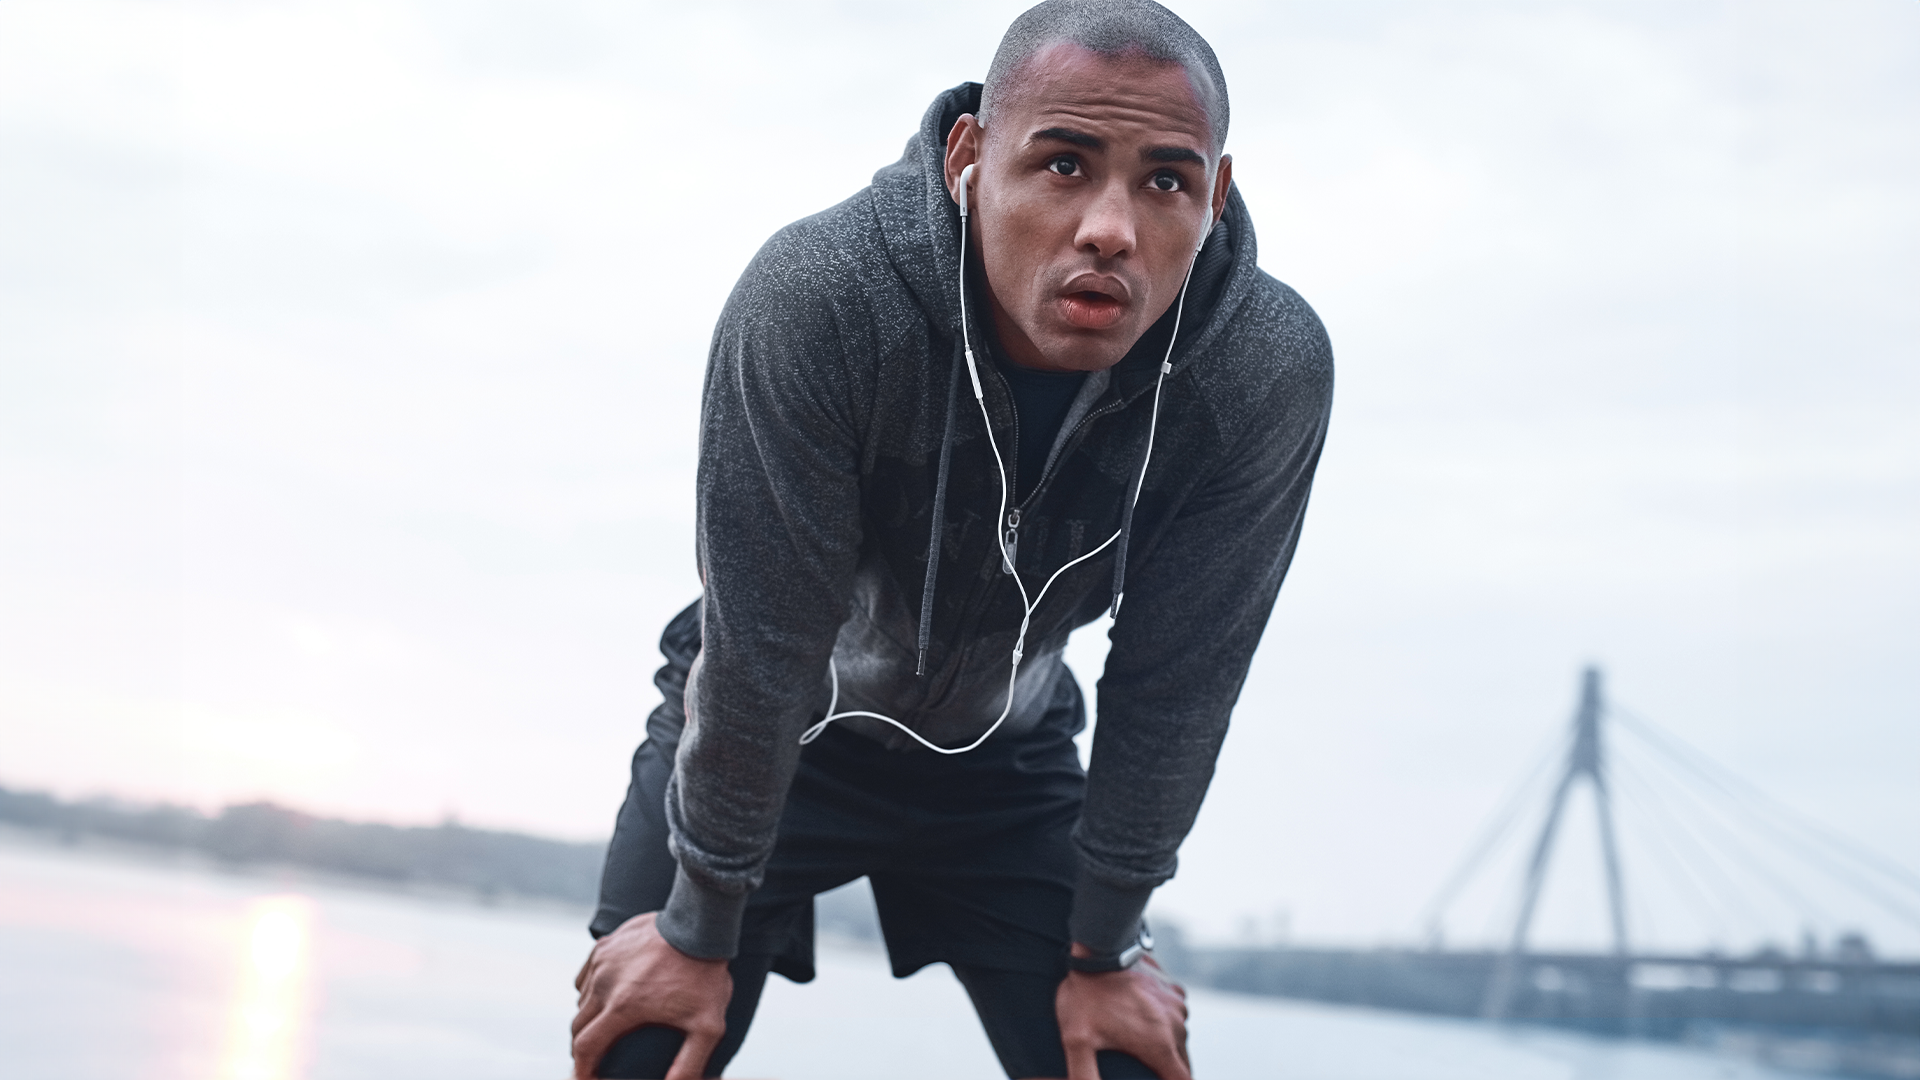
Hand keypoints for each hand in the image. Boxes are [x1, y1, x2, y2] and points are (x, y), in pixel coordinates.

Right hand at [571, 912, 731, 1079]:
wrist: (700, 924)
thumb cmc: (706, 975)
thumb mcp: (707, 1026)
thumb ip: (690, 1063)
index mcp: (622, 1007)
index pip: (585, 1048)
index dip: (582, 1070)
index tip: (588, 1079)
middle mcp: (604, 984)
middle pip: (578, 1026)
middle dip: (583, 1048)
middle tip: (596, 1059)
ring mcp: (602, 961)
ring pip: (581, 1000)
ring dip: (588, 1019)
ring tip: (604, 1029)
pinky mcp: (606, 945)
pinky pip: (585, 975)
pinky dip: (589, 991)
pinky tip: (605, 996)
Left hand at [1054, 950, 1190, 1079]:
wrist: (1097, 948)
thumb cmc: (1086, 996)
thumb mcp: (1077, 1041)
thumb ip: (1084, 1075)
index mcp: (1160, 1044)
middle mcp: (1176, 1025)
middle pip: (1181, 1062)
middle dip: (1167, 1070)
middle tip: (1146, 1067)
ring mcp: (1177, 1004)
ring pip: (1179, 1036)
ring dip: (1166, 1045)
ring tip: (1139, 1045)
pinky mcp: (1172, 987)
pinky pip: (1174, 1012)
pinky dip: (1164, 1021)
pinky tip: (1141, 1018)